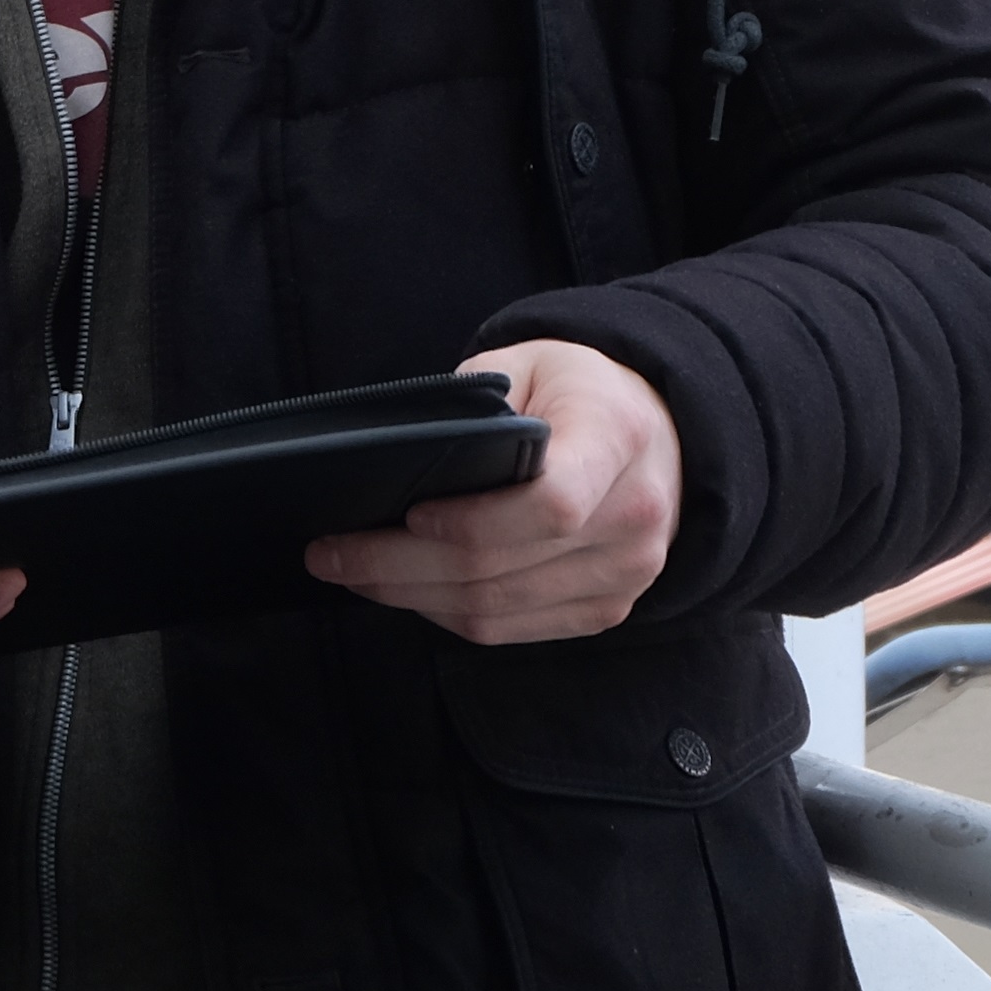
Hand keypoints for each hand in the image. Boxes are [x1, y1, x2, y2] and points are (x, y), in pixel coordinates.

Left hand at [305, 338, 682, 642]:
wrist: (661, 431)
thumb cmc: (577, 388)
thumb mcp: (527, 361)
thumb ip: (473, 404)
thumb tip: (399, 463)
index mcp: (617, 439)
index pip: (552, 504)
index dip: (474, 522)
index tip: (410, 514)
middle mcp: (633, 517)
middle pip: (502, 568)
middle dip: (398, 565)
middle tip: (329, 553)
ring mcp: (625, 574)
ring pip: (497, 610)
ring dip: (410, 596)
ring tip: (350, 571)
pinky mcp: (606, 609)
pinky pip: (511, 629)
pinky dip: (446, 613)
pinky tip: (403, 588)